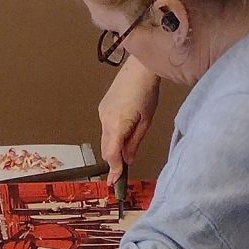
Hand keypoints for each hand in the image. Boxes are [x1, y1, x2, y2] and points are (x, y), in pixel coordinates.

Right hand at [99, 60, 159, 188]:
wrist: (139, 67)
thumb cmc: (147, 91)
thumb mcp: (146, 121)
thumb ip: (135, 143)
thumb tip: (128, 160)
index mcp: (117, 125)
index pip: (112, 154)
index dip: (114, 169)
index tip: (115, 182)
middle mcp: (105, 120)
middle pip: (106, 149)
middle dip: (114, 160)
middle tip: (122, 171)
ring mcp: (102, 113)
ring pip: (105, 138)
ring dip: (114, 146)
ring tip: (128, 145)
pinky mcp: (102, 107)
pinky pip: (105, 127)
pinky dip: (113, 134)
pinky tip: (125, 127)